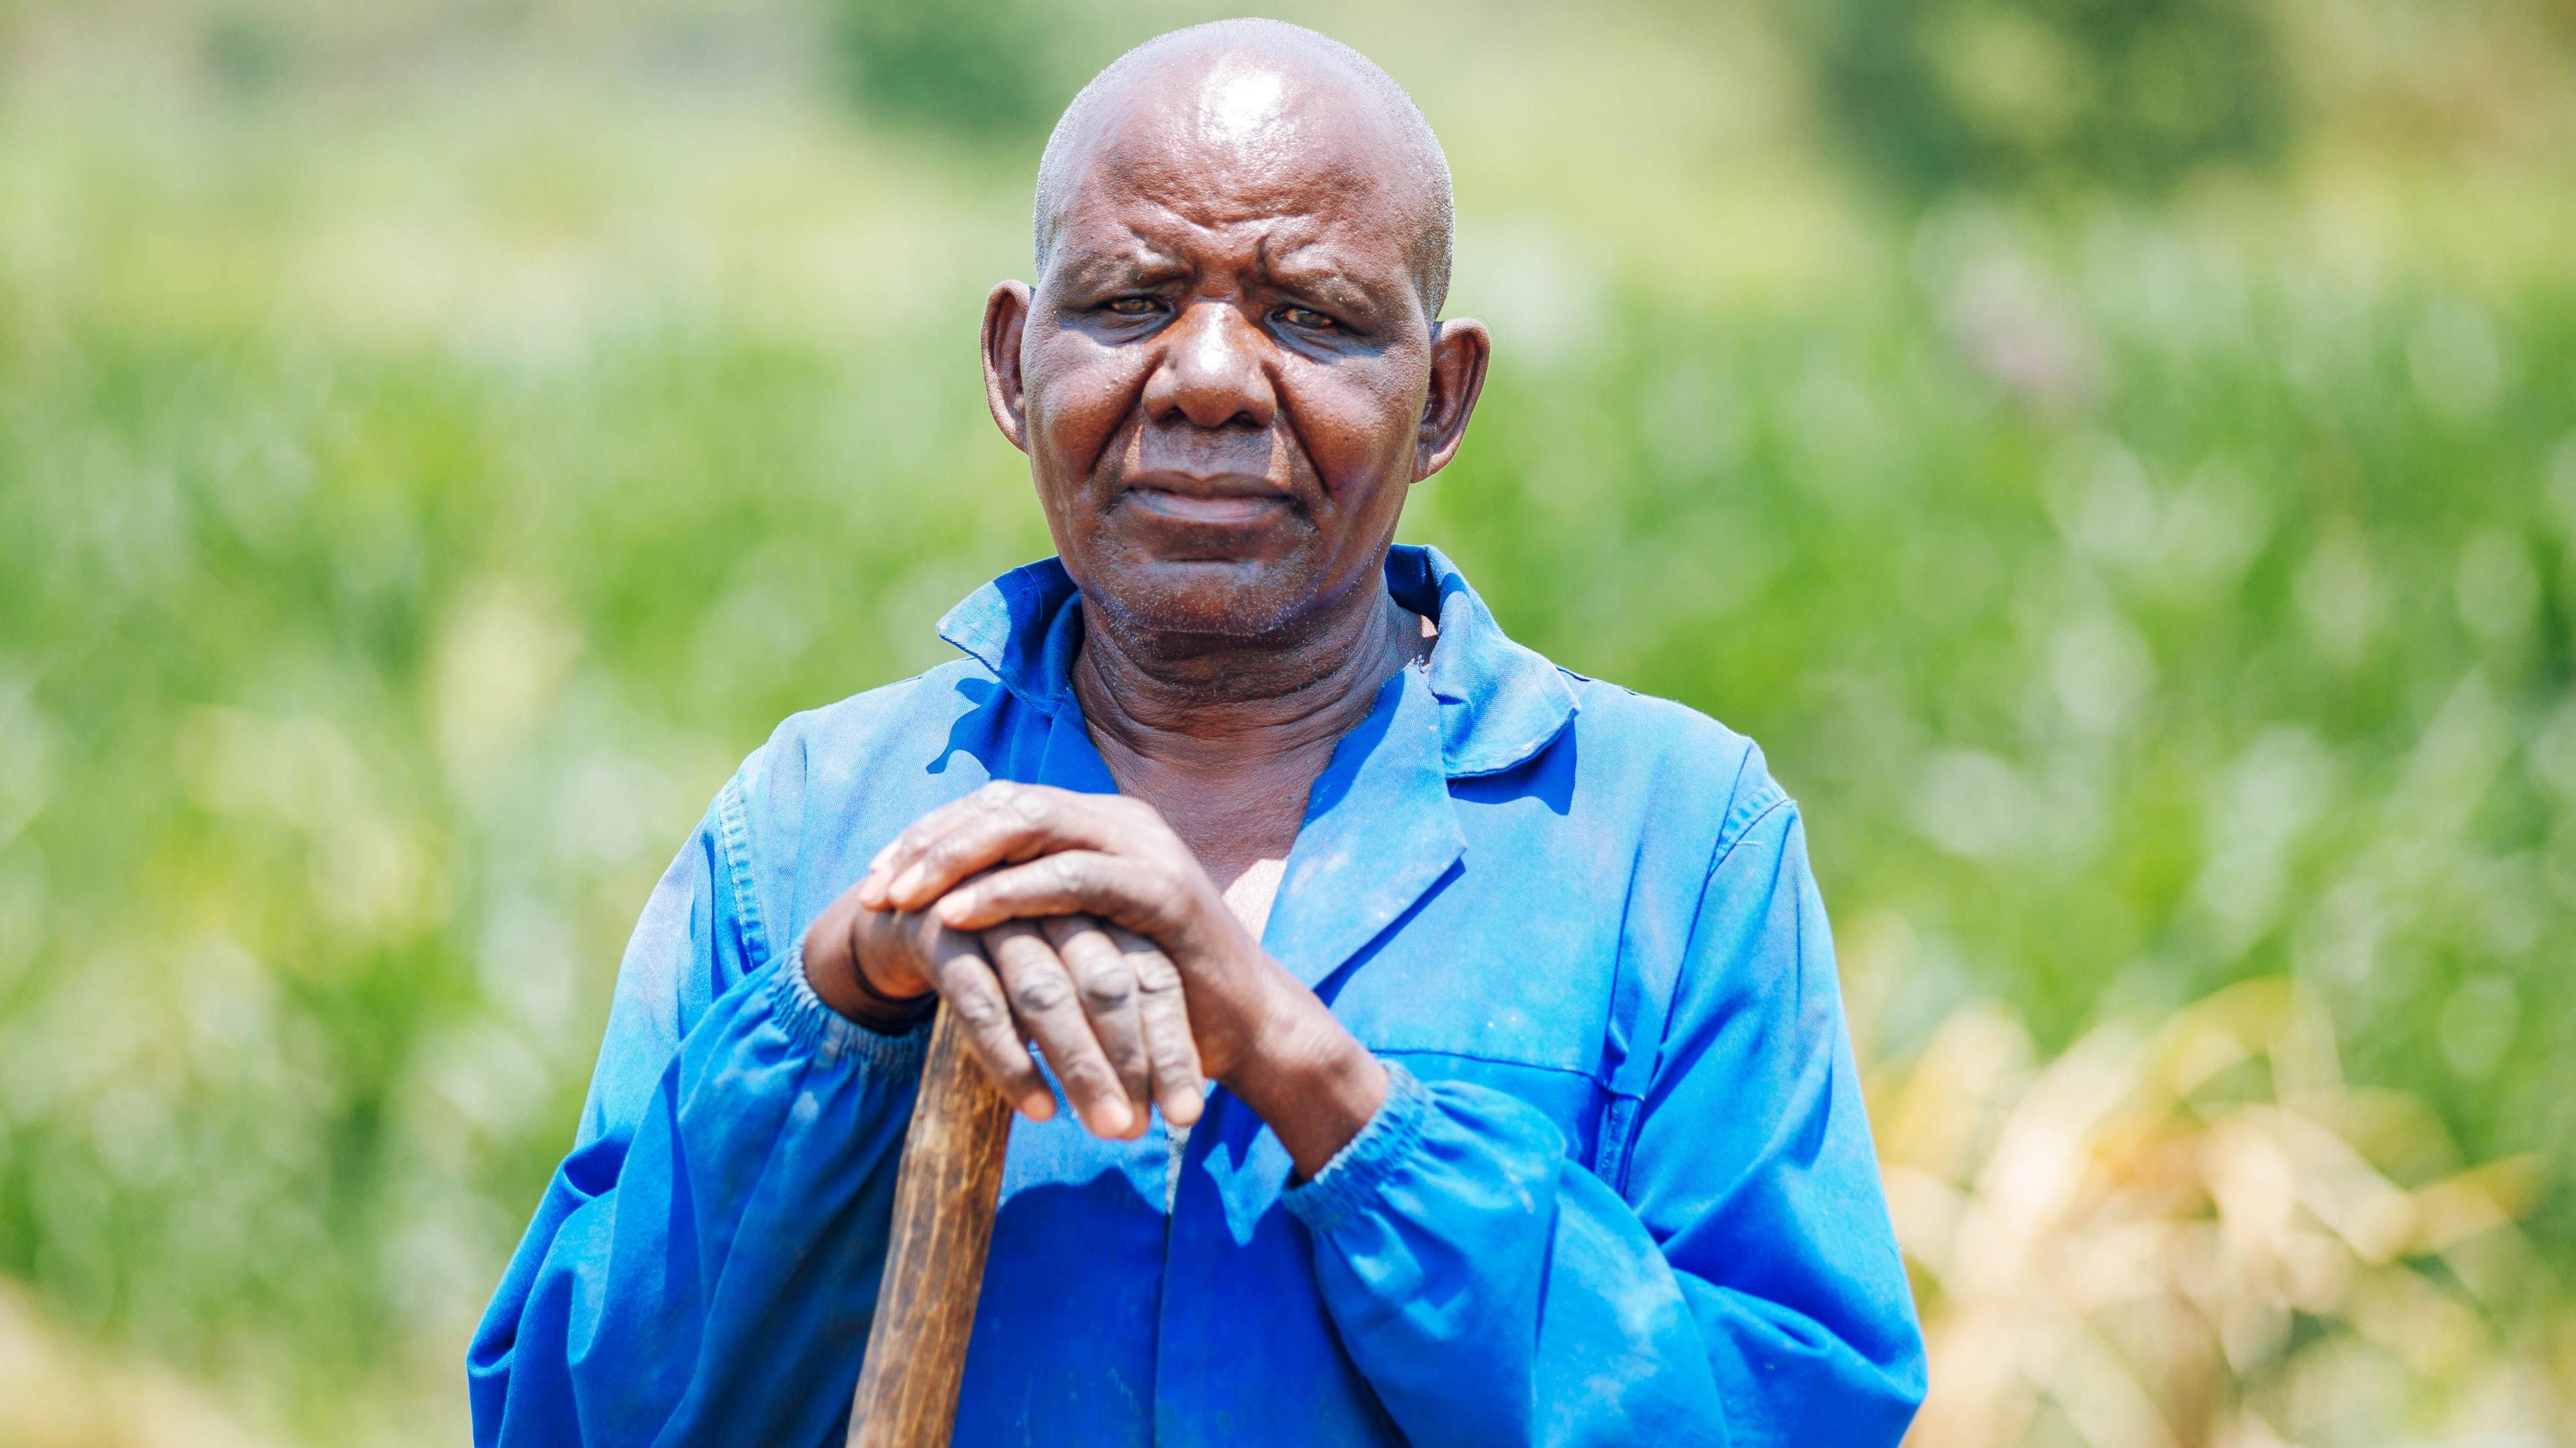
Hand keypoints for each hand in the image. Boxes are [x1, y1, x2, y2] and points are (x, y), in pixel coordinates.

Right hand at [802, 893, 1198, 1138]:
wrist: (909, 901)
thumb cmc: (1014, 948)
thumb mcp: (1071, 965)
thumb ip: (1121, 1012)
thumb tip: (1181, 1100)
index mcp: (1102, 900)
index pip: (1153, 977)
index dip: (1172, 1045)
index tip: (1188, 1115)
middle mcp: (1056, 900)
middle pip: (1109, 981)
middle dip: (1133, 1060)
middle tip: (1146, 1132)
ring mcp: (997, 912)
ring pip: (1047, 992)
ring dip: (1080, 1065)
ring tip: (1107, 1129)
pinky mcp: (941, 931)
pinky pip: (980, 1001)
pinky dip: (1011, 1057)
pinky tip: (1039, 1108)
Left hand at [854, 781, 1386, 1173]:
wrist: (1251, 1032)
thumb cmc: (1160, 999)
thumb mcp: (1085, 943)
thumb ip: (1038, 914)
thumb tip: (951, 914)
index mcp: (1100, 827)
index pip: (999, 807)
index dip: (932, 836)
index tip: (875, 877)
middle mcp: (1121, 822)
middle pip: (1005, 804)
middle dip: (930, 843)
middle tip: (873, 886)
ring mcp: (1144, 849)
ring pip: (1031, 825)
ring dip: (956, 858)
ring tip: (900, 895)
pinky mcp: (1162, 889)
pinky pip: (1071, 875)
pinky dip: (1009, 891)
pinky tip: (958, 914)